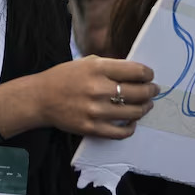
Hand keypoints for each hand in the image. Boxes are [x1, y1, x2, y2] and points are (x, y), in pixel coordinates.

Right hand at [32, 55, 156, 138]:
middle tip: (153, 90)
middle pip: (138, 92)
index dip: (148, 74)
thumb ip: (110, 66)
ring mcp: (95, 111)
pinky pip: (120, 132)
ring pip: (133, 112)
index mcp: (97, 68)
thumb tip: (135, 72)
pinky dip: (131, 128)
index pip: (135, 71)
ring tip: (146, 105)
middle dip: (151, 91)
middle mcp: (98, 88)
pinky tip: (132, 122)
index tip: (150, 76)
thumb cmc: (64, 77)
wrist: (41, 98)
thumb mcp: (86, 62)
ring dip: (144, 108)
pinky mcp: (91, 128)